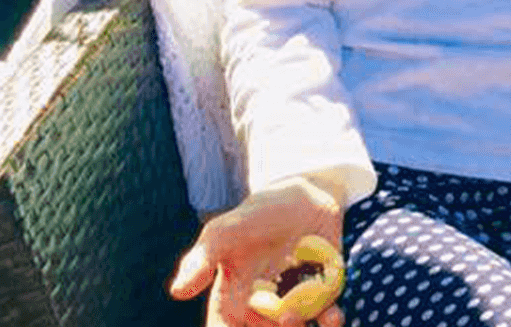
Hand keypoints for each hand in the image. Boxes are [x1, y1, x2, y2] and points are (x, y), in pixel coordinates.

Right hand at [170, 175, 347, 326]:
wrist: (302, 197)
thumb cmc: (254, 217)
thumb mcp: (224, 232)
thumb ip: (202, 260)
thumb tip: (178, 291)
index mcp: (233, 300)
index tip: (239, 326)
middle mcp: (263, 308)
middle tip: (284, 318)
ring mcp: (295, 303)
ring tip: (302, 316)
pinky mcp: (324, 294)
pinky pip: (327, 318)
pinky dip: (331, 321)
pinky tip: (332, 316)